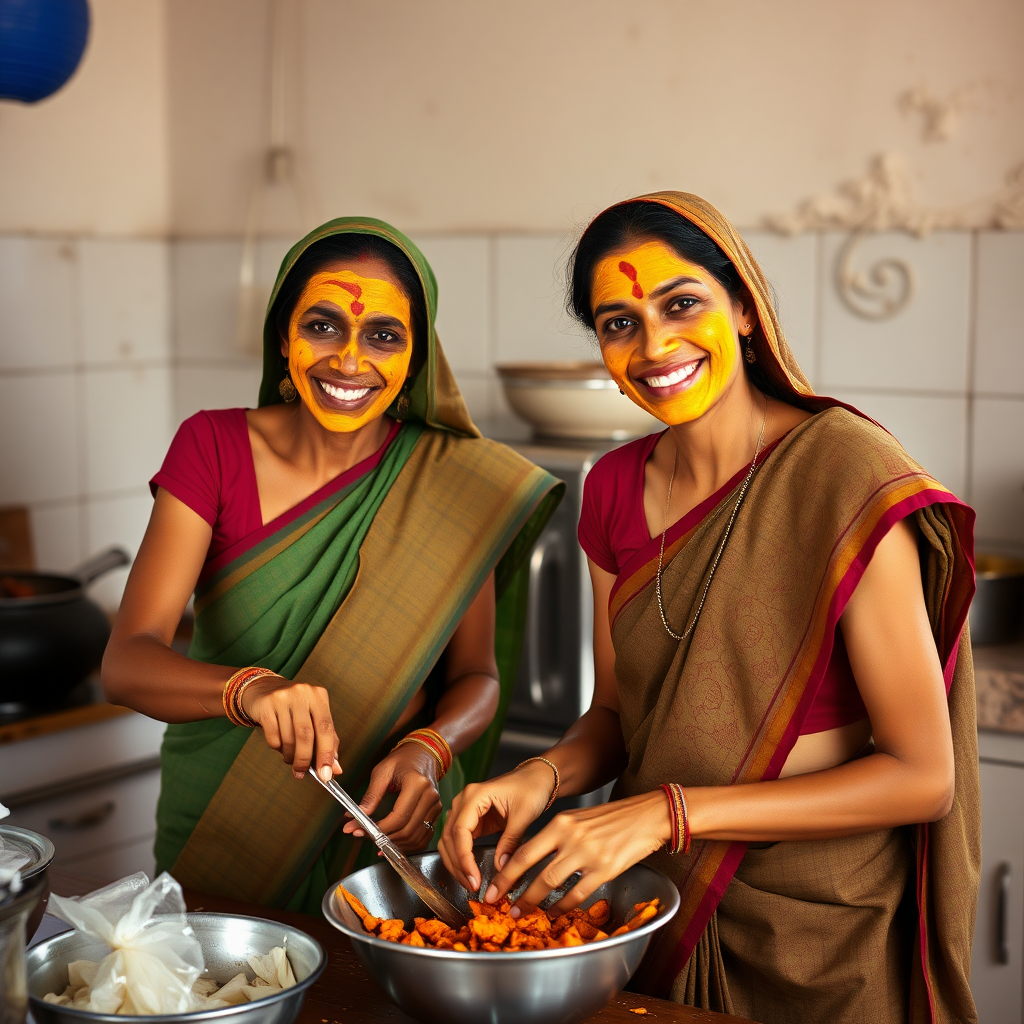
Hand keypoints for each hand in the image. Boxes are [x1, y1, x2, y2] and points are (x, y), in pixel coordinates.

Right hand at [240, 675, 340, 781]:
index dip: (327, 754)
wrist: (263, 688)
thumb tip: (336, 768)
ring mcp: (283, 697)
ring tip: (290, 757)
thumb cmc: (294, 707)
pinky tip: (279, 743)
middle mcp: (302, 693)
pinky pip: (273, 737)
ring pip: (289, 738)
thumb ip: (327, 740)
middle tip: (301, 773)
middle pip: (306, 735)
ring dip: (290, 755)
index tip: (326, 775)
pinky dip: (277, 747)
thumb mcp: (313, 717)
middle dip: (305, 759)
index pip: (326, 728)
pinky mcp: (266, 705)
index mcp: (319, 696)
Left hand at [342, 744, 441, 851]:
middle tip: (365, 836)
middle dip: (385, 839)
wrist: (424, 753)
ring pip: (416, 838)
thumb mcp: (382, 771)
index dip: (380, 829)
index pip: (399, 816)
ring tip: (378, 842)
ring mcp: (436, 806)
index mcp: (417, 784)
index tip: (362, 831)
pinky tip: (394, 844)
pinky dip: (408, 845)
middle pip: (408, 830)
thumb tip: (354, 817)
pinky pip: (424, 837)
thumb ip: (371, 795)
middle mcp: (430, 797)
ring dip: (396, 845)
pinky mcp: (436, 813)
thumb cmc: (402, 760)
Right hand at [438, 762, 553, 891]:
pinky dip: (461, 857)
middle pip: (449, 837)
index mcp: (475, 795)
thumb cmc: (531, 788)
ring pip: (449, 840)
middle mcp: (464, 800)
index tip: (473, 879)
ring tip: (470, 882)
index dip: (464, 858)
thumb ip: (511, 841)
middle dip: (457, 865)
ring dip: (455, 863)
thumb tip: (501, 869)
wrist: (536, 777)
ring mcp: (465, 809)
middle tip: (472, 886)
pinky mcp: (471, 819)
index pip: (460, 831)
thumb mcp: (524, 814)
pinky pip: (459, 840)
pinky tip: (470, 871)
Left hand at [482, 791, 671, 914]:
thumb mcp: (578, 818)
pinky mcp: (605, 870)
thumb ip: (557, 836)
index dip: (506, 872)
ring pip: (550, 883)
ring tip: (522, 911)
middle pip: (531, 868)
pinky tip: (554, 911)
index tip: (493, 886)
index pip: (524, 850)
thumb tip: (532, 861)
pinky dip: (561, 906)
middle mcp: (570, 837)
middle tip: (498, 904)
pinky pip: (576, 894)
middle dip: (511, 890)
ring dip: (532, 901)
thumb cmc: (611, 819)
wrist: (648, 816)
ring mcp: (587, 854)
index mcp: (561, 823)